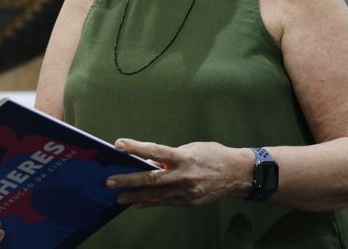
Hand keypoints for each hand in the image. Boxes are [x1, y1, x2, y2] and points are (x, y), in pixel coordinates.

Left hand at [106, 139, 251, 207]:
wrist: (237, 174)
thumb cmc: (213, 156)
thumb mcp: (191, 148)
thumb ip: (170, 156)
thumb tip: (151, 161)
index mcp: (184, 157)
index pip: (154, 151)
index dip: (135, 148)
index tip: (119, 145)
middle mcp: (184, 175)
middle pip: (150, 179)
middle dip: (128, 181)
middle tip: (110, 182)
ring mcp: (186, 191)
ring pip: (155, 195)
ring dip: (135, 196)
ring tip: (119, 197)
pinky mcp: (189, 202)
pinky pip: (165, 202)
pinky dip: (150, 202)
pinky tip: (138, 203)